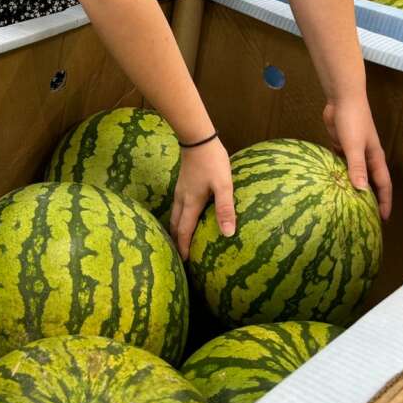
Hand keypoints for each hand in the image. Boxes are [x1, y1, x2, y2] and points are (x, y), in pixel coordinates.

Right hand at [169, 139, 236, 259]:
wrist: (197, 139)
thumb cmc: (212, 161)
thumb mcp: (223, 185)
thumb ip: (225, 209)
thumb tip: (228, 234)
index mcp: (191, 203)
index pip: (184, 231)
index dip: (184, 248)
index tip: (185, 262)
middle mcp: (182, 200)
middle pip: (175, 226)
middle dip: (176, 241)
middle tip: (180, 256)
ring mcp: (180, 192)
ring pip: (174, 216)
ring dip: (176, 230)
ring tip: (180, 240)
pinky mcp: (182, 185)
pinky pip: (177, 207)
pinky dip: (178, 218)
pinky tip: (185, 217)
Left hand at [322, 98, 391, 219]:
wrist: (342, 99)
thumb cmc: (352, 121)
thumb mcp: (354, 146)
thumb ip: (357, 167)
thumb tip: (361, 190)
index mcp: (375, 158)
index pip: (383, 185)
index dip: (384, 202)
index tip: (383, 219)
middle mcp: (366, 157)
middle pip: (370, 182)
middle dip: (370, 199)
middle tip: (365, 217)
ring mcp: (353, 152)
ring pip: (354, 175)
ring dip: (352, 187)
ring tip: (346, 205)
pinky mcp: (340, 146)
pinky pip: (340, 165)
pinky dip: (338, 175)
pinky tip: (330, 184)